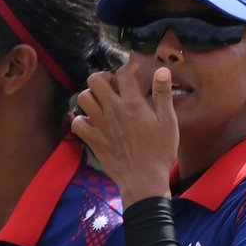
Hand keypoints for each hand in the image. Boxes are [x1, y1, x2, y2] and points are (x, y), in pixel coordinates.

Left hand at [71, 65, 177, 204]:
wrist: (144, 179)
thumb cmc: (160, 151)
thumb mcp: (169, 121)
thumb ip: (163, 95)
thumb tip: (162, 71)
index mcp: (132, 104)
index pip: (123, 74)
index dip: (128, 66)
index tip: (134, 69)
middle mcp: (112, 111)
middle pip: (95, 80)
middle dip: (103, 77)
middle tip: (113, 84)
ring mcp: (100, 125)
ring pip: (82, 98)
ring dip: (90, 95)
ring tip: (101, 101)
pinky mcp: (93, 140)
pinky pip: (76, 123)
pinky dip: (80, 119)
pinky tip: (91, 121)